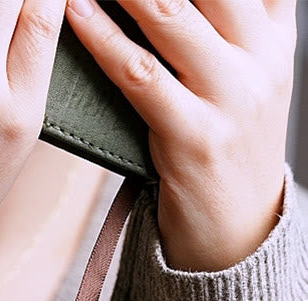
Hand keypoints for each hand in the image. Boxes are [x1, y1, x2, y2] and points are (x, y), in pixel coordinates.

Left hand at [65, 0, 296, 270]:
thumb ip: (227, 25)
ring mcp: (232, 95)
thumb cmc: (223, 146)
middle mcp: (261, 55)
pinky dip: (103, 38)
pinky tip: (75, 12)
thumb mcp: (245, 76)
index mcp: (274, 31)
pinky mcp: (194, 135)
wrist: (237, 228)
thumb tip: (165, 1)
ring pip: (170, 14)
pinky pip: (140, 74)